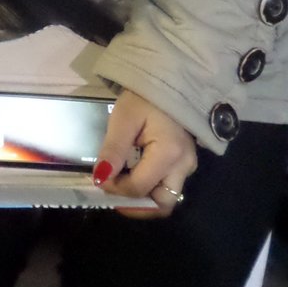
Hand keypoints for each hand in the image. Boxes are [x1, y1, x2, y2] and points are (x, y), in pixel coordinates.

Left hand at [91, 90, 196, 218]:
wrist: (170, 82)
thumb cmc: (145, 98)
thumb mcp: (123, 120)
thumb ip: (112, 151)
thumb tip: (100, 179)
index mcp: (169, 154)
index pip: (139, 188)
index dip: (115, 189)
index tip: (99, 177)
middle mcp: (184, 166)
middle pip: (162, 204)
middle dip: (135, 204)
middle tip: (113, 193)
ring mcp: (188, 166)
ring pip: (167, 198)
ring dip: (143, 198)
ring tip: (121, 185)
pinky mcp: (185, 163)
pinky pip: (168, 186)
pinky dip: (150, 188)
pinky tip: (132, 176)